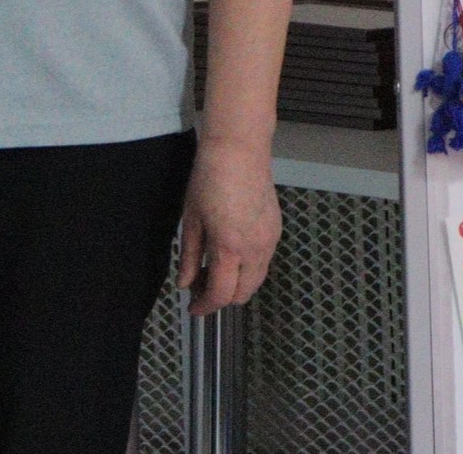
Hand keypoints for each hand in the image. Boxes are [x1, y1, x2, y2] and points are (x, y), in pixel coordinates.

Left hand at [177, 139, 281, 314]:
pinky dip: (247, 268)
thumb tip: (186, 283)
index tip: (193, 309)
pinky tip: (230, 254)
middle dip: (222, 298)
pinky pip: (263, 262)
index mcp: (229, 248)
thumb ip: (189, 255)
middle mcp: (255, 250)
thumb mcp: (191, 218)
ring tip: (212, 270)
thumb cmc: (209, 179)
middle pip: (243, 294)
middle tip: (199, 287)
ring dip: (236, 284)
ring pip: (256, 280)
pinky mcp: (277, 232)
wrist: (239, 152)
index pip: (221, 293)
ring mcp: (270, 242)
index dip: (205, 306)